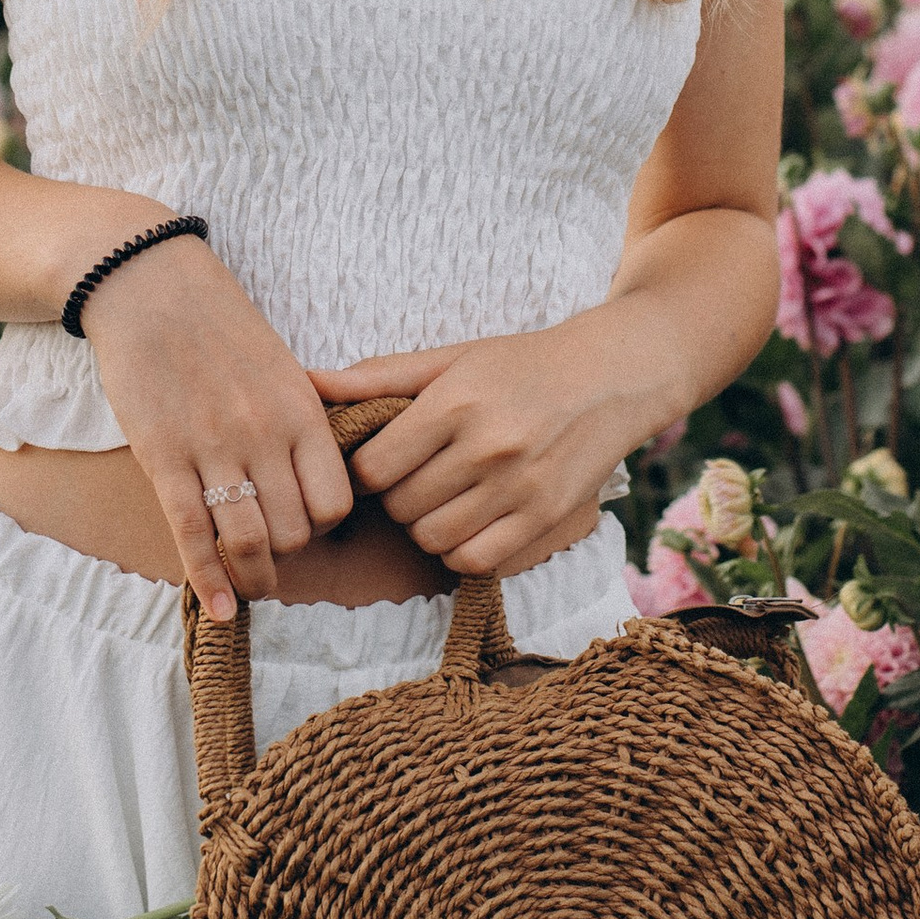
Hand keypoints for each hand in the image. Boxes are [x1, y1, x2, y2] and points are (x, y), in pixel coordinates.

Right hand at [81, 241, 355, 619]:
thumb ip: (302, 421)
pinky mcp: (162, 457)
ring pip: (248, 542)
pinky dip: (209, 580)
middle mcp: (264, 434)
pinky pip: (192, 534)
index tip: (305, 526)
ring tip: (251, 589)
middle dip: (287, 554)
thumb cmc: (217, 325)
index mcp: (302, 411)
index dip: (324, 527)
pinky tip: (219, 607)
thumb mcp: (281, 365)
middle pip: (295, 532)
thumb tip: (317, 478)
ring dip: (253, 578)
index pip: (336, 502)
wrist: (149, 285)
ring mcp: (213, 448)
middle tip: (272, 553)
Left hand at [305, 327, 643, 577]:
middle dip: (396, 498)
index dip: (367, 471)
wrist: (611, 376)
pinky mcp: (547, 516)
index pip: (373, 468)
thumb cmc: (520, 364)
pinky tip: (467, 521)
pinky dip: (460, 550)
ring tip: (440, 499)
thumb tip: (309, 382)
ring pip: (434, 539)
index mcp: (456, 402)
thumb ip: (378, 375)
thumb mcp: (451, 358)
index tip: (381, 461)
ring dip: (426, 527)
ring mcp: (521, 486)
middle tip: (413, 478)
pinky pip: (477, 560)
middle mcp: (488, 446)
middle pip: (401, 507)